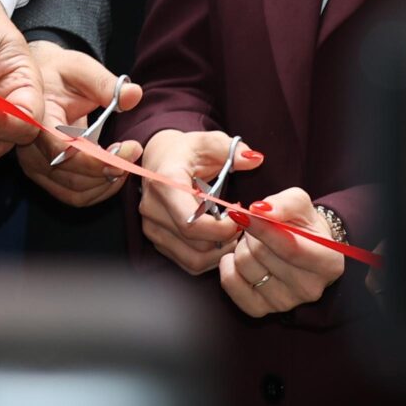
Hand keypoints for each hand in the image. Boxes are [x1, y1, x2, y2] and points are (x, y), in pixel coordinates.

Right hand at [15, 44, 142, 206]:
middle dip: (109, 170)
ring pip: (76, 192)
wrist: (36, 85)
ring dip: (107, 183)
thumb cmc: (58, 75)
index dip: (98, 158)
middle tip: (135, 151)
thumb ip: (106, 84)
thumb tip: (134, 95)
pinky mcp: (44, 177)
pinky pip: (75, 196)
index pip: (63, 151)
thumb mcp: (81, 69)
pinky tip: (114, 170)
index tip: (130, 148)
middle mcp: (30, 149)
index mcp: (36, 119)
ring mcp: (35, 166)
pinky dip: (100, 190)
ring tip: (127, 159)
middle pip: (72, 177)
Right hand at [139, 130, 263, 274]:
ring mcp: (151, 227)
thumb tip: (254, 159)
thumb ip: (232, 149)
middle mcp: (152, 208)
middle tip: (242, 223)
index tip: (240, 216)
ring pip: (194, 259)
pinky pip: (189, 262)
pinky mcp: (157, 240)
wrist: (159, 159)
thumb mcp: (209, 142)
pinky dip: (210, 257)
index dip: (222, 228)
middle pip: (197, 244)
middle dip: (226, 239)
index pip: (191, 223)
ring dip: (220, 251)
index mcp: (164, 183)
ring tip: (232, 232)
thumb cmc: (186, 151)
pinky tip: (219, 238)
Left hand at [216, 187, 344, 316]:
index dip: (262, 228)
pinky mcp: (261, 309)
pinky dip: (229, 266)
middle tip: (258, 227)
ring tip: (255, 243)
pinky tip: (241, 259)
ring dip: (241, 247)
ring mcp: (286, 302)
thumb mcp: (299, 203)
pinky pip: (231, 283)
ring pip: (244, 265)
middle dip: (251, 232)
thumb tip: (259, 211)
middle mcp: (310, 288)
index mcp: (327, 263)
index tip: (243, 213)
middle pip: (261, 253)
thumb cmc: (303, 225)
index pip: (289, 247)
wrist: (302, 248)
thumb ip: (283, 204)